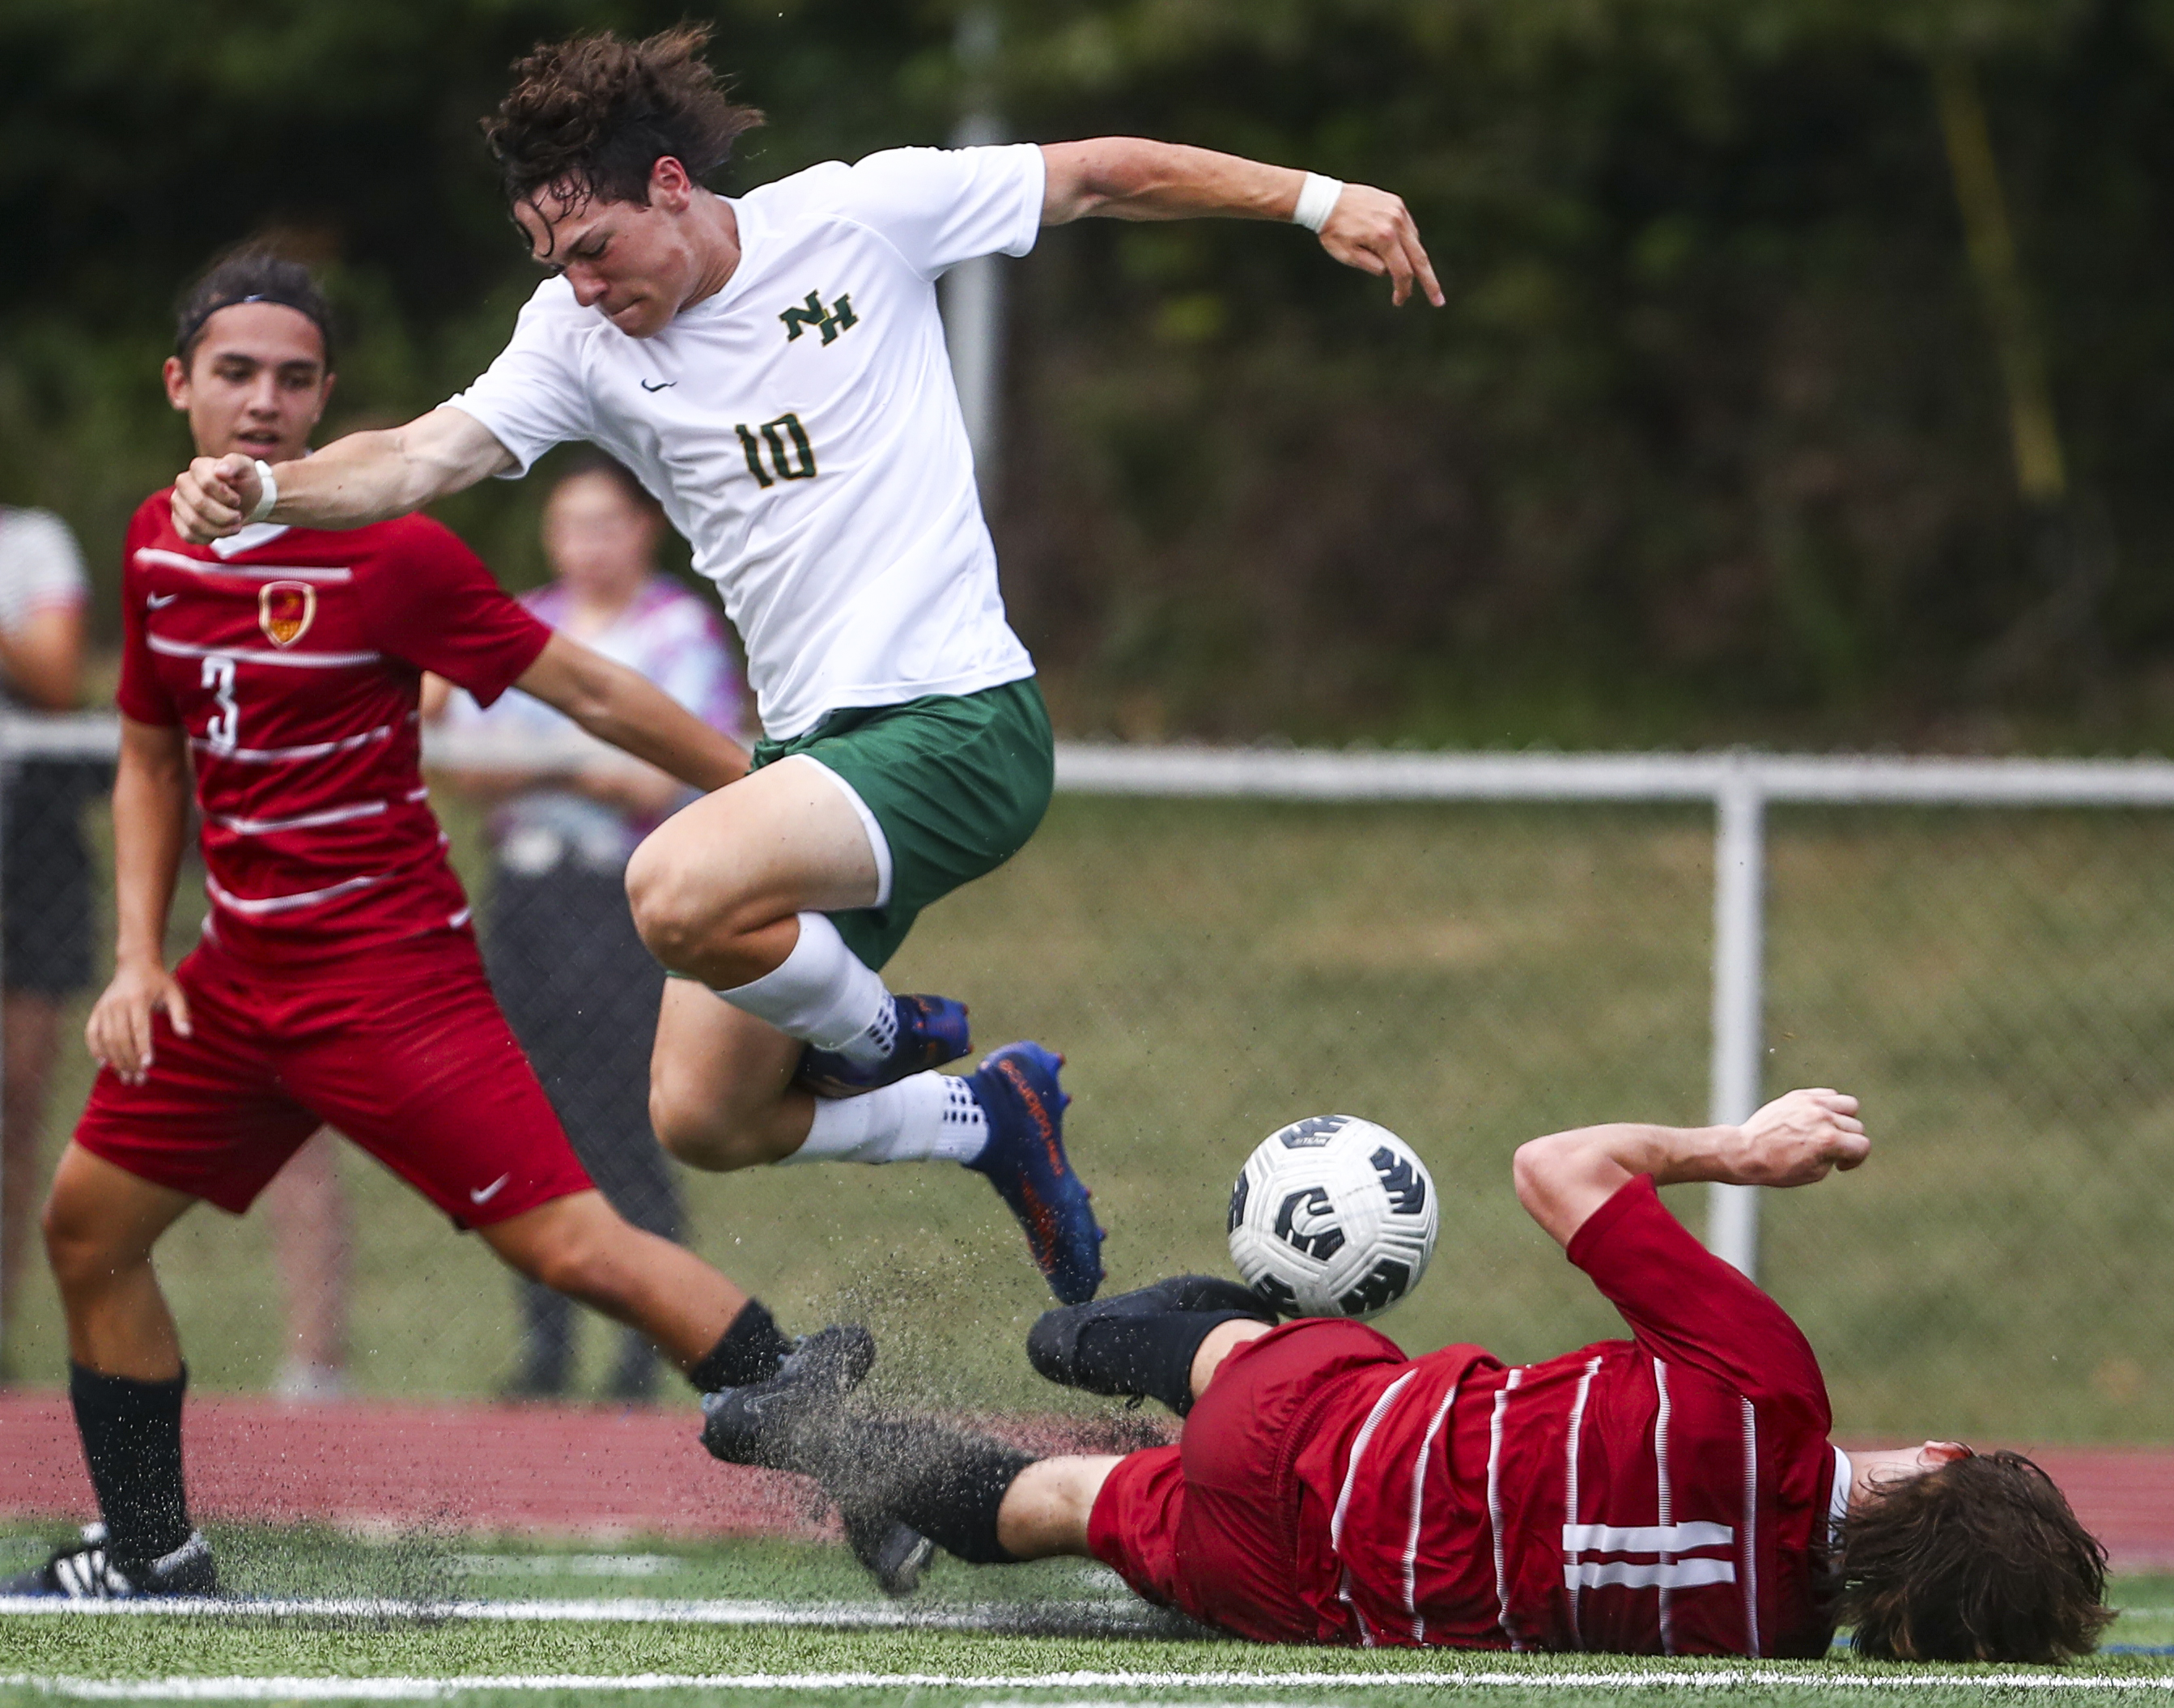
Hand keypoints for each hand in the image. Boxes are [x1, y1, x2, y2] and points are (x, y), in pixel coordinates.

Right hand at [85, 959, 191, 1085]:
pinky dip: (96, 1049)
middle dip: (129, 1061)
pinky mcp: (97, 1011)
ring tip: (126, 1077)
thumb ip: (181, 1014)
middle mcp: (118, 1004)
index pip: (139, 1028)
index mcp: (138, 999)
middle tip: (139, 1080)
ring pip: (107, 1039)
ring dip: (115, 1060)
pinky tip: (104, 1064)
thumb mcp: (175, 993)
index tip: (148, 1066)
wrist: (135, 964)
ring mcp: (104, 1007)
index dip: (143, 1047)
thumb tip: (187, 1035)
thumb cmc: (159, 982)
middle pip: (121, 1038)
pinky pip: (92, 1033)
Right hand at [171, 453, 261, 542]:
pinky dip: (209, 538)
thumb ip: (235, 463)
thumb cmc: (244, 481)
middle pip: (199, 504)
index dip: (227, 497)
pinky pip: (188, 535)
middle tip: (238, 516)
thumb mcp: (247, 468)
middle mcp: (183, 482)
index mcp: (198, 467)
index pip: (207, 484)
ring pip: (194, 523)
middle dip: (225, 516)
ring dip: (220, 530)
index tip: (237, 500)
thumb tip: (220, 471)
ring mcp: (178, 502)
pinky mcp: (178, 520)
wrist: (244, 500)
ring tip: (234, 526)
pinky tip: (220, 532)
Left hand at [1317, 184, 1444, 307]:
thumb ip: (1372, 266)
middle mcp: (1395, 222)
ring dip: (1414, 260)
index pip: (1402, 271)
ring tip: (1404, 272)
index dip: (1403, 290)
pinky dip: (1407, 242)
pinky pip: (1408, 228)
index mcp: (1383, 237)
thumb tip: (1391, 272)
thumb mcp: (1346, 256)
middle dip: (1430, 282)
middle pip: (1419, 258)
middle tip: (1439, 302)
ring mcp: (1398, 210)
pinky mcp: (1396, 203)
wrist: (1326, 199)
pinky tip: (1398, 250)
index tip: (1399, 301)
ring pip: (1414, 242)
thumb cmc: (1333, 230)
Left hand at [1728, 1088, 1867, 1187]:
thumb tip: (1845, 1145)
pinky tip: (1817, 1118)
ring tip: (1829, 1130)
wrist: (1746, 1151)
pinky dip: (1829, 1105)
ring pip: (1848, 1104)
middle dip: (1848, 1142)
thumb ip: (1836, 1156)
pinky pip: (1828, 1094)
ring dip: (1844, 1119)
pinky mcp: (1798, 1096)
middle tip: (1830, 1151)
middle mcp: (1822, 1118)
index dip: (1856, 1159)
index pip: (1863, 1145)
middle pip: (1856, 1126)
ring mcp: (1810, 1104)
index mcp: (1828, 1141)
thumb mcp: (1815, 1173)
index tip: (1840, 1165)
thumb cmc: (1778, 1168)